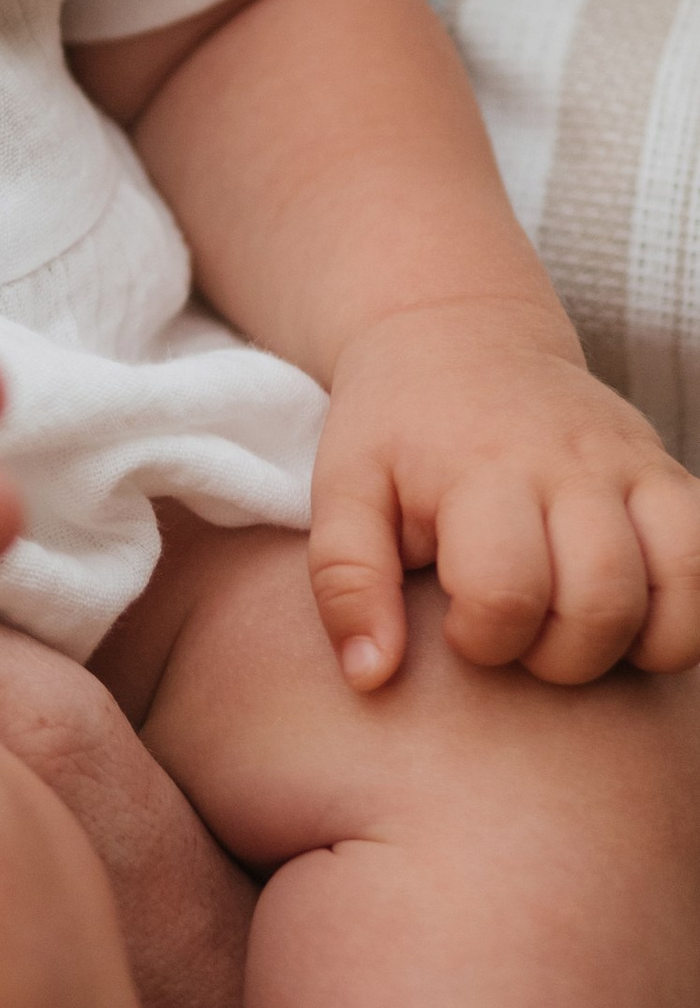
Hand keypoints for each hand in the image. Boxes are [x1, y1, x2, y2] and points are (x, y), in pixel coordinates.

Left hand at [311, 299, 699, 688]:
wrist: (456, 329)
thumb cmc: (394, 423)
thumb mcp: (343, 487)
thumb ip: (346, 581)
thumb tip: (369, 677)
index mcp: (481, 468)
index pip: (506, 592)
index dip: (481, 638)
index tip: (456, 621)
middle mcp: (569, 463)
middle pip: (601, 601)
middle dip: (556, 653)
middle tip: (514, 627)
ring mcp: (631, 464)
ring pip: (680, 586)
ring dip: (631, 638)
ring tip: (569, 621)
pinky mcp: (669, 472)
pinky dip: (685, 610)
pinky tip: (625, 610)